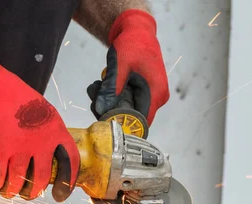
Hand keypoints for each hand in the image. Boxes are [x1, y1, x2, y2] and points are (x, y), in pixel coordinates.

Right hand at [0, 48, 79, 201]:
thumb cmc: (7, 90)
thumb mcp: (37, 106)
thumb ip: (44, 128)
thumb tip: (44, 146)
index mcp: (54, 127)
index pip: (70, 160)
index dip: (68, 181)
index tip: (61, 194)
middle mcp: (40, 140)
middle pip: (43, 178)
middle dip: (34, 191)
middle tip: (29, 195)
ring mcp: (19, 147)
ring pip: (19, 181)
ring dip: (13, 191)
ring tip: (8, 192)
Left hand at [87, 9, 168, 124]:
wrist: (138, 31)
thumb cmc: (133, 44)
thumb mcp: (120, 65)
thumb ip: (111, 88)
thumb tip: (101, 108)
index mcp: (156, 92)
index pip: (141, 121)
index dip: (122, 124)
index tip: (104, 119)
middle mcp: (156, 97)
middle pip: (132, 116)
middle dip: (110, 111)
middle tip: (95, 99)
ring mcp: (150, 95)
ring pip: (126, 109)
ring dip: (109, 102)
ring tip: (97, 88)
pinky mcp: (142, 92)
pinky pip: (125, 101)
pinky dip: (113, 96)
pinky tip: (102, 85)